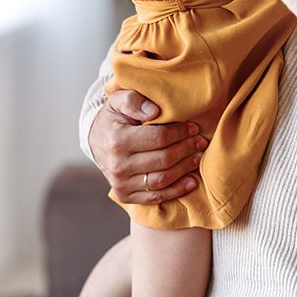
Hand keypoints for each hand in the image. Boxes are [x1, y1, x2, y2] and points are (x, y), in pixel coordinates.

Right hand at [88, 89, 207, 204]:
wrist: (96, 141)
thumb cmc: (113, 118)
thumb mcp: (118, 100)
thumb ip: (134, 100)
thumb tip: (154, 111)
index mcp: (117, 141)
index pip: (159, 138)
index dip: (180, 133)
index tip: (193, 127)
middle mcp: (118, 166)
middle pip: (163, 160)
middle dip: (186, 150)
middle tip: (200, 141)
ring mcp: (120, 183)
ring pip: (162, 180)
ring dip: (184, 169)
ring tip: (197, 157)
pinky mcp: (125, 195)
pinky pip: (155, 196)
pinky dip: (176, 191)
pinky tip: (191, 182)